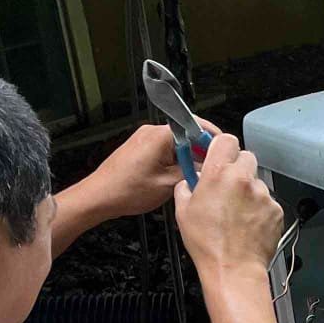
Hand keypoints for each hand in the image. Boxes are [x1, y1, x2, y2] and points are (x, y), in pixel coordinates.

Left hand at [89, 120, 204, 219]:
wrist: (99, 196)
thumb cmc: (126, 190)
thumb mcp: (168, 184)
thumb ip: (193, 171)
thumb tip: (209, 167)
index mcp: (160, 136)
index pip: (195, 126)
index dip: (213, 138)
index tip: (223, 150)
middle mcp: (152, 132)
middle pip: (187, 134)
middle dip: (201, 150)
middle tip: (211, 168)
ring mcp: (145, 138)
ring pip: (177, 143)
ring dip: (188, 157)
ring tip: (192, 176)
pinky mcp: (141, 147)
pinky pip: (165, 149)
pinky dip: (175, 160)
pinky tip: (177, 176)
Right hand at [173, 131, 282, 284]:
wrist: (233, 268)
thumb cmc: (209, 245)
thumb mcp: (183, 211)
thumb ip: (186, 187)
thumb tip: (190, 181)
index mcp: (218, 174)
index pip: (226, 140)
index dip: (222, 146)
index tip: (219, 153)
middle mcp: (243, 180)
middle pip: (246, 157)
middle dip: (237, 168)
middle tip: (228, 186)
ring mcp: (262, 195)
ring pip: (257, 182)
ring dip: (249, 191)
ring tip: (237, 213)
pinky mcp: (276, 210)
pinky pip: (267, 201)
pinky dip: (260, 208)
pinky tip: (248, 223)